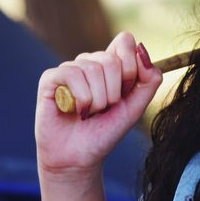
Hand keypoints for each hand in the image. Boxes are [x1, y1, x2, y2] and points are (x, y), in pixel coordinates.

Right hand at [35, 32, 162, 179]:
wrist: (78, 159)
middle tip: (104, 109)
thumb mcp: (135, 108)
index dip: (130, 68)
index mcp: (110, 65)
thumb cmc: (104, 132)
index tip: (125, 93)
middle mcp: (89, 62)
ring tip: (89, 113)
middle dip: (114, 92)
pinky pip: (72, 74)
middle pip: (111, 59)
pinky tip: (76, 111)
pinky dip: (81, 98)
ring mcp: (69, 69)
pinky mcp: (50, 78)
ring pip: (93, 68)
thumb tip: (142, 49)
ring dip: (98, 100)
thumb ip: (148, 81)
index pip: (124, 41)